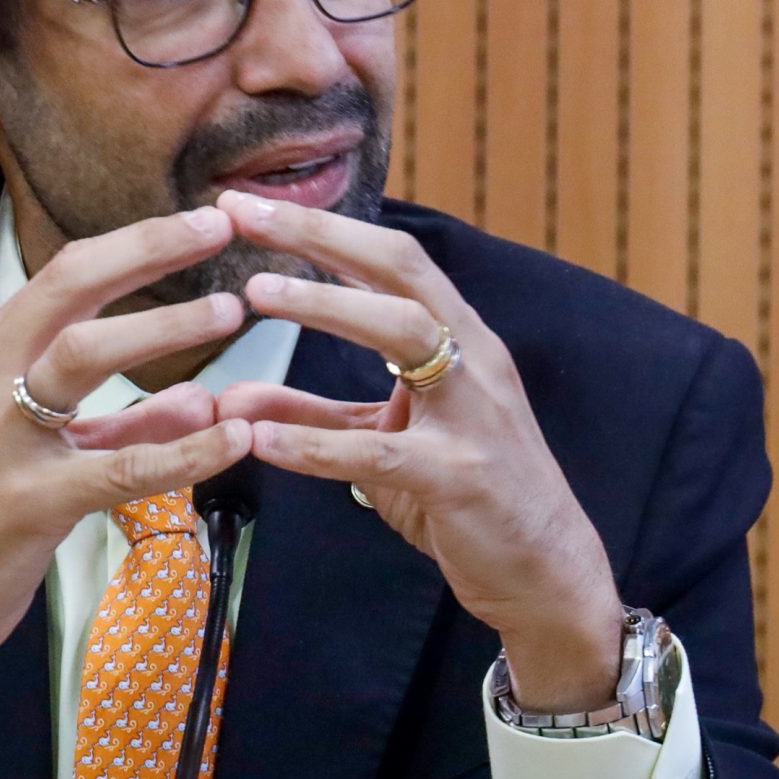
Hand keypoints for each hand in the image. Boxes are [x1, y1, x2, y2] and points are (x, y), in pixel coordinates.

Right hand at [0, 205, 256, 721]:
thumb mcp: (36, 453)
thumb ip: (119, 421)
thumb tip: (201, 396)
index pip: (63, 275)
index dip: (136, 241)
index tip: (201, 221)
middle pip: (68, 286)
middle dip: (148, 248)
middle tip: (219, 227)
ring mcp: (1, 439)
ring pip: (83, 355)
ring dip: (163, 327)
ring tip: (231, 314)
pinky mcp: (27, 504)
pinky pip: (118, 467)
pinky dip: (184, 449)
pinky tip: (234, 438)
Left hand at [211, 190, 626, 714]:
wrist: (546, 574)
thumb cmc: (466, 494)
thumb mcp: (382, 443)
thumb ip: (311, 413)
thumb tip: (232, 395)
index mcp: (459, 341)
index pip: (391, 261)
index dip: (322, 227)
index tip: (250, 204)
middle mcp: (474, 361)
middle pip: (400, 272)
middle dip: (322, 235)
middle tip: (245, 215)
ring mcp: (474, 417)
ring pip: (406, 335)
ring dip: (326, 307)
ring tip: (253, 295)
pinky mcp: (462, 479)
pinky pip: (380, 454)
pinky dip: (315, 443)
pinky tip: (258, 439)